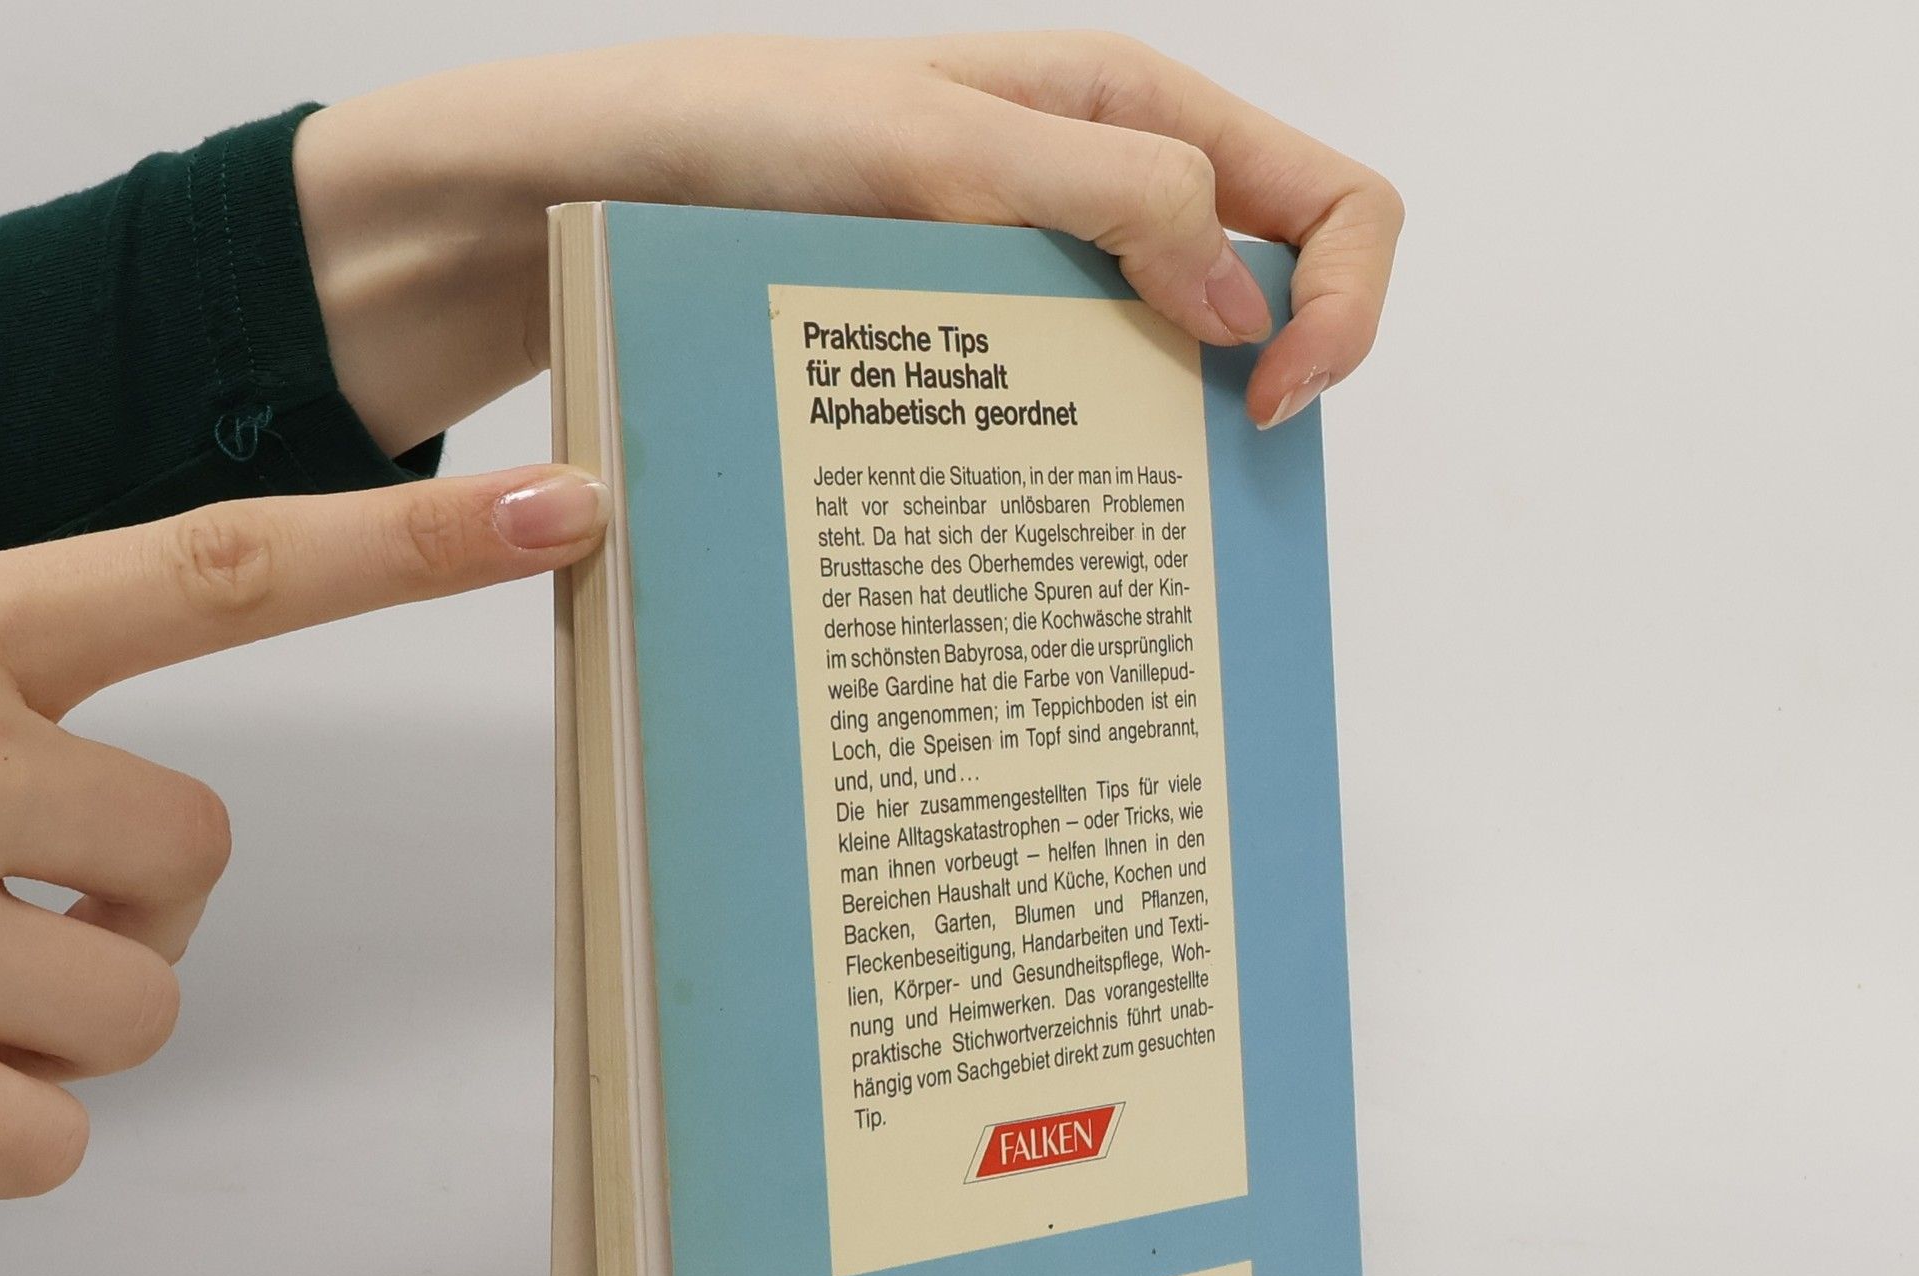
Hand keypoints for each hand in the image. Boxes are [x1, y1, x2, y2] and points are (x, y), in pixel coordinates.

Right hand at [0, 466, 607, 1196]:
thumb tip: (149, 880)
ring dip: (49, 1031)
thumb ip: (18, 717)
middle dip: (131, 918)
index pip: (218, 569)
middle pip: (194, 861)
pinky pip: (48, 1146)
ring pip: (132, 1019)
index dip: (409, 542)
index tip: (575, 502)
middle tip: (3, 919)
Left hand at [294, 32, 1401, 450]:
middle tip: (1211, 471)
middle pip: (1272, 290)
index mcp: (1126, 108)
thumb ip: (1107, 201)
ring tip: (1123, 515)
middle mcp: (1100, 193)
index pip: (1327, 197)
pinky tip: (1043, 511)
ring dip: (1175, 436)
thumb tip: (1245, 303)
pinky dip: (1086, 460)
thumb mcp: (935, 150)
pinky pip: (1072, 406)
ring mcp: (1036, 280)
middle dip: (1275, 378)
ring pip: (1172, 365)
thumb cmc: (736, 140)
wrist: (583, 203)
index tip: (1270, 401)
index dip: (1343, 300)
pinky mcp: (973, 351)